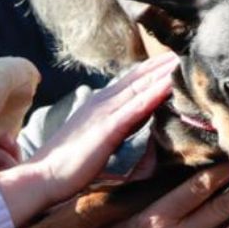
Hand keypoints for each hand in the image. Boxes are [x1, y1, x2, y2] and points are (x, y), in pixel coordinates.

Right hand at [0, 53, 177, 225]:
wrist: (42, 176)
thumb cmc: (64, 168)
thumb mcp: (91, 146)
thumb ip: (110, 138)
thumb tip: (127, 142)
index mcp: (96, 106)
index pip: (129, 82)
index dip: (150, 69)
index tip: (171, 60)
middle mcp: (100, 103)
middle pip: (138, 78)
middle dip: (162, 65)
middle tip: (186, 51)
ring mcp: (103, 113)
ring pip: (140, 87)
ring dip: (163, 73)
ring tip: (185, 60)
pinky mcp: (107, 128)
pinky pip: (136, 107)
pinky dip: (154, 93)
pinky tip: (171, 84)